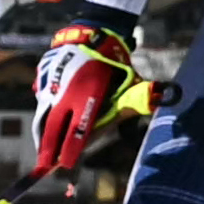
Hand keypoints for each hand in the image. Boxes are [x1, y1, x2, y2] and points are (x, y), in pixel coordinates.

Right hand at [25, 0, 143, 176]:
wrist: (89, 35)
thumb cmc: (112, 63)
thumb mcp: (129, 82)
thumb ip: (138, 98)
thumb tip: (162, 100)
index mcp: (86, 98)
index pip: (76, 132)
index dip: (70, 151)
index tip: (65, 166)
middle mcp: (64, 96)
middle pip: (52, 129)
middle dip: (48, 150)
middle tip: (44, 169)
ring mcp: (50, 88)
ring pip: (43, 118)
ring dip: (42, 137)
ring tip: (43, 153)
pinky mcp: (42, 81)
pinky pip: (42, 104)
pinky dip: (42, 117)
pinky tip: (44, 129)